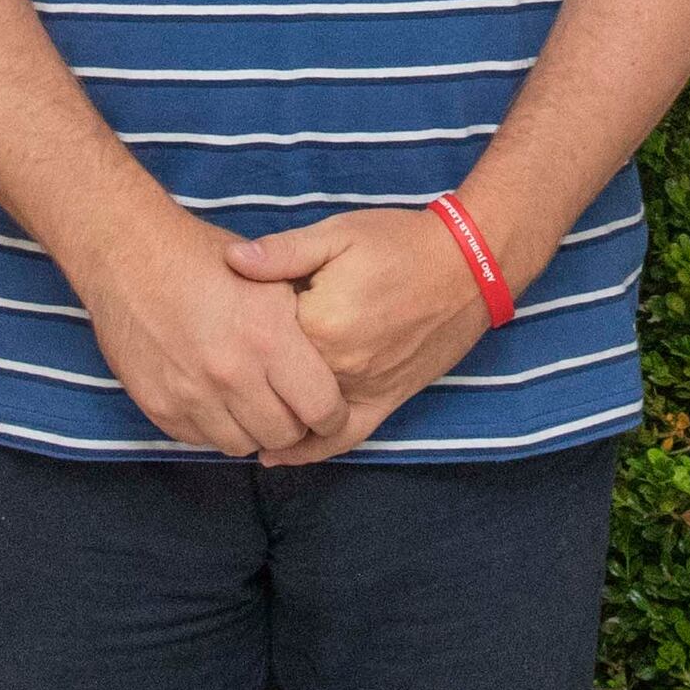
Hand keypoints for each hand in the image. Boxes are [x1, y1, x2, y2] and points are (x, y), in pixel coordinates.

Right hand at [76, 208, 346, 457]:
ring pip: (241, 445)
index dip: (332, 415)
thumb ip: (302, 326)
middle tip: (288, 407)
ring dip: (251, 430)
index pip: (322, 408)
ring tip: (249, 402)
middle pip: (283, 435)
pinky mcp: (159, 406)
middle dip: (293, 426)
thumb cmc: (204, 258)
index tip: (328, 409)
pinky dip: (212, 427)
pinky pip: (199, 440)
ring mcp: (191, 394)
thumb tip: (333, 365)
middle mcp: (231, 373)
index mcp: (269, 337)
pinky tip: (214, 398)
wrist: (129, 254)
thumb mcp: (269, 276)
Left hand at [224, 206, 490, 465]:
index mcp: (319, 324)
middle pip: (276, 381)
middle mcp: (339, 367)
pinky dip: (309, 450)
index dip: (240, 327)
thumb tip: (232, 259)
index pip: (258, 340)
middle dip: (250, 373)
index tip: (226, 314)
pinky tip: (276, 456)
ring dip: (267, 415)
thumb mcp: (339, 233)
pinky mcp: (385, 403)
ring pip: (301, 416)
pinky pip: (343, 438)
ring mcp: (363, 391)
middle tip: (220, 361)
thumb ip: (283, 253)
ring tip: (231, 412)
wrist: (468, 265)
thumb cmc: (400, 243)